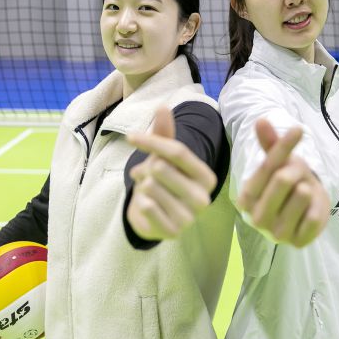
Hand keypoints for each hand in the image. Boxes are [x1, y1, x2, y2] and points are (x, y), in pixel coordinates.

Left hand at [126, 107, 216, 239]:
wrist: (155, 217)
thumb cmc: (162, 182)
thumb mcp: (163, 157)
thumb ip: (164, 134)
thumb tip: (162, 107)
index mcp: (207, 177)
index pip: (178, 151)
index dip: (152, 141)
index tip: (131, 136)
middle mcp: (203, 198)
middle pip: (162, 168)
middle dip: (146, 168)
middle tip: (145, 175)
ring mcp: (190, 217)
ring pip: (151, 186)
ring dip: (142, 185)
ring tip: (147, 190)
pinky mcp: (173, 231)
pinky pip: (147, 206)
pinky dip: (141, 202)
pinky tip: (146, 205)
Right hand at [238, 119, 329, 247]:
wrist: (305, 210)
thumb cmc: (288, 183)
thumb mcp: (279, 163)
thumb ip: (270, 144)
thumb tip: (261, 120)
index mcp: (245, 198)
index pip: (267, 166)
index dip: (284, 146)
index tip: (298, 129)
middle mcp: (256, 218)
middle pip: (284, 179)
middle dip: (297, 170)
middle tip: (299, 173)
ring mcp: (276, 233)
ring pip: (301, 194)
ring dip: (307, 188)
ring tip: (303, 192)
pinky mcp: (297, 242)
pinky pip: (313, 216)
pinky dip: (316, 207)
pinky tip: (309, 209)